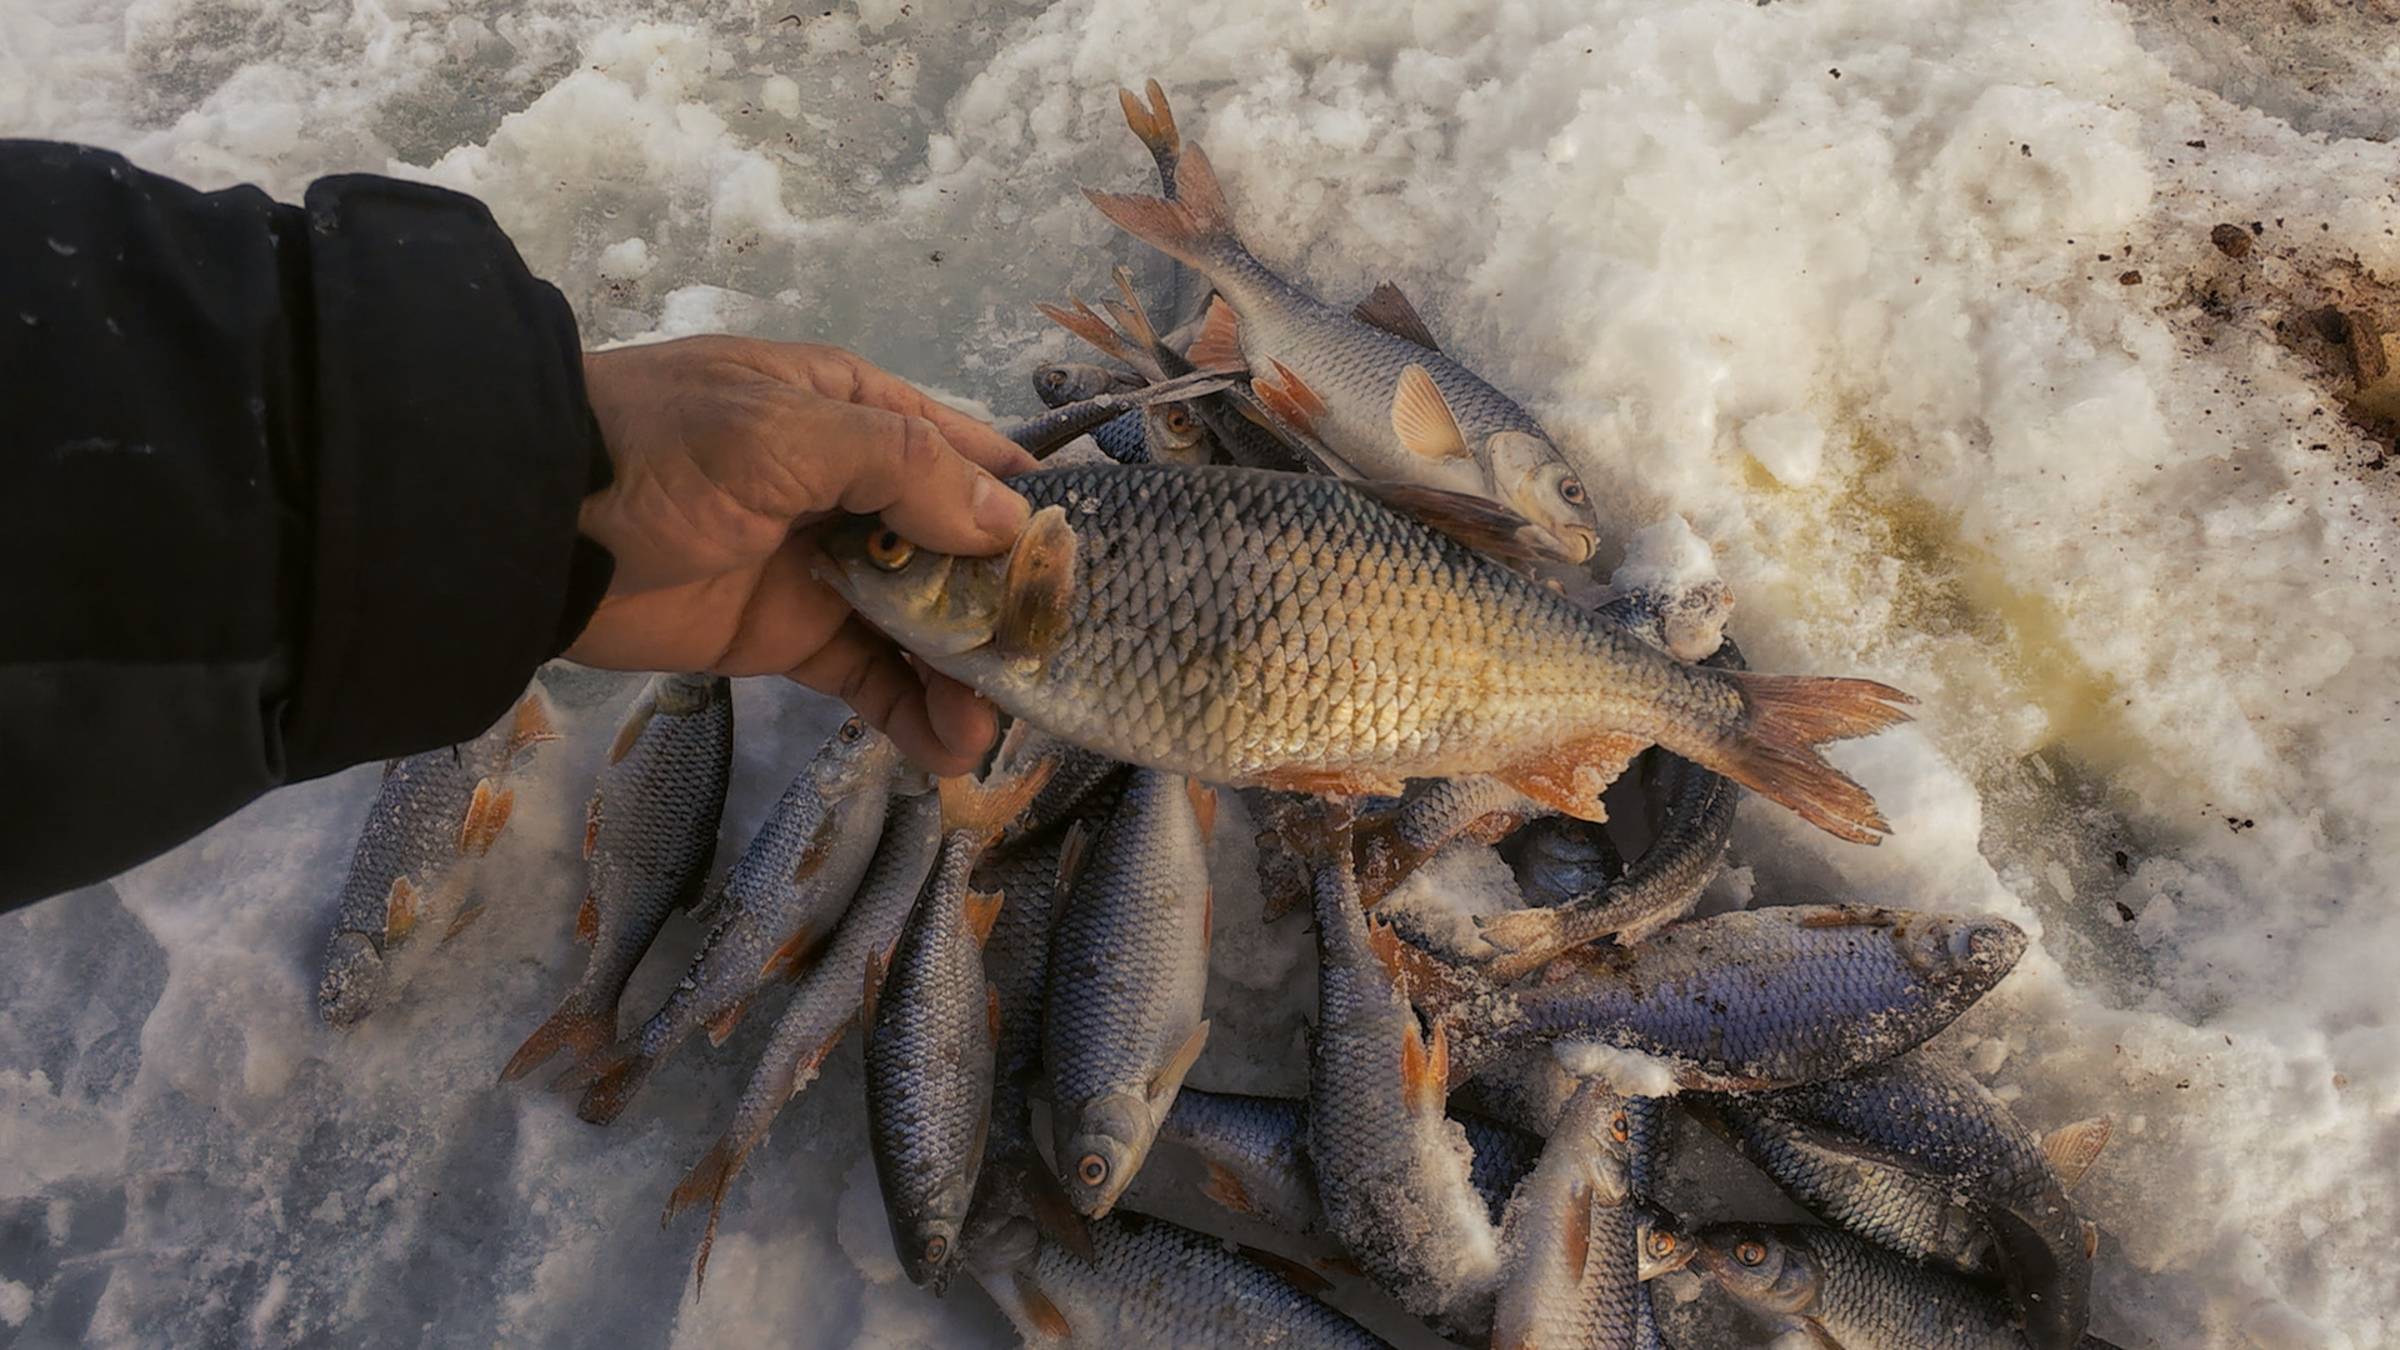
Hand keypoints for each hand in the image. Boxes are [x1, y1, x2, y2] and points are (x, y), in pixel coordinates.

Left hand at [565, 335, 1036, 774]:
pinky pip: (872, 679)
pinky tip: (952, 749)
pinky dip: (914, 714)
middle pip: (961, 552)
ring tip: (997, 726)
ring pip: (923, 624)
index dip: (1034, 511)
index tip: (1095, 569)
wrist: (524, 526)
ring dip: (966, 673)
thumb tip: (1011, 520)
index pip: (973, 460)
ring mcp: (826, 569)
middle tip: (1058, 666)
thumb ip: (902, 469)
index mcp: (860, 414)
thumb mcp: (783, 434)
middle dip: (1009, 608)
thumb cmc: (658, 453)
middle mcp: (857, 488)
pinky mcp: (791, 640)